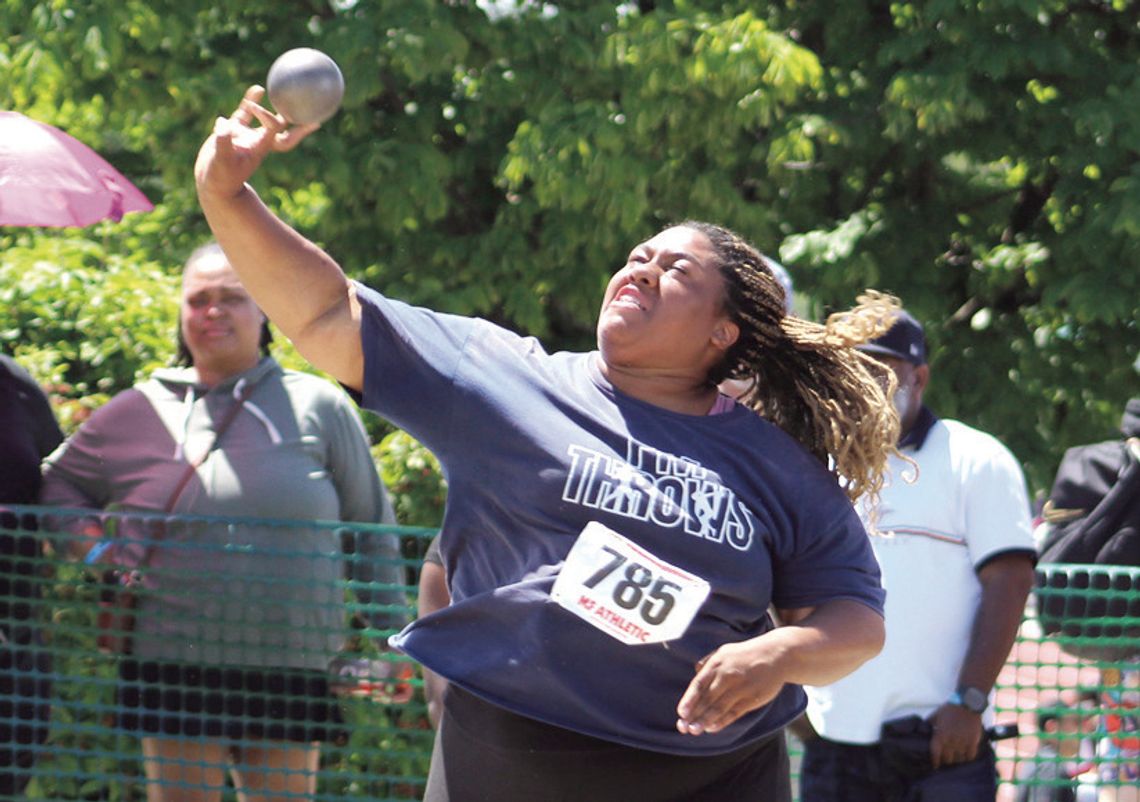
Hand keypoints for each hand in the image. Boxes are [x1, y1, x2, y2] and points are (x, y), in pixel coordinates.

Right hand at [194, 85, 319, 200]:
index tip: (257, 109)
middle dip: (299, 123)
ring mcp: (249, 135)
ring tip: (287, 92)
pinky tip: (258, 88)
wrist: (213, 183)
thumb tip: (223, 123)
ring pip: (267, 119)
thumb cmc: (220, 176)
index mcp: (260, 147)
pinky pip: (247, 113)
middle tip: (313, 110)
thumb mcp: (221, 160)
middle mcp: (259, 140)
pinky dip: (252, 101)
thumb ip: (223, 142)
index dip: (270, 118)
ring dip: (277, 107)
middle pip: (285, 130)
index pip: (273, 128)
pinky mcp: (236, 131)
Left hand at [675, 638, 786, 735]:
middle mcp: (728, 675)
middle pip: (707, 698)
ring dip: (705, 720)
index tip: (681, 713)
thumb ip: (708, 662)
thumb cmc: (745, 654)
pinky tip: (712, 728)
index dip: (689, 700)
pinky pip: (735, 712)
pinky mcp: (753, 697)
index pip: (699, 684)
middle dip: (694, 714)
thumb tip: (695, 673)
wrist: (776, 654)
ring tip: (694, 731)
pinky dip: (722, 721)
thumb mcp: (725, 652)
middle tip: (683, 728)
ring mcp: (741, 687)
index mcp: (717, 663)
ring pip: (720, 707)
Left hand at [928, 702, 983, 768]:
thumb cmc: (949, 709)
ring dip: (956, 760)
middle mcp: (951, 741)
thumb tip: (921, 729)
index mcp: (940, 735)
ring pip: (959, 759)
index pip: (935, 753)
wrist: (966, 705)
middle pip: (947, 759)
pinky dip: (967, 758)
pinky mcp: (973, 742)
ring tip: (955, 759)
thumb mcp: (935, 715)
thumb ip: (928, 723)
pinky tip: (965, 756)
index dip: (935, 761)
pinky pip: (970, 756)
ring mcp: (962, 743)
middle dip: (945, 761)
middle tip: (945, 761)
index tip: (935, 766)